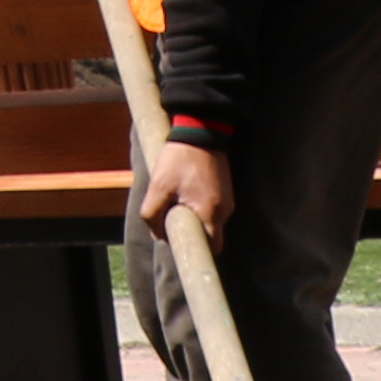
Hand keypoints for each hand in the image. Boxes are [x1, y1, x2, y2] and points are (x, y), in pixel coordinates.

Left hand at [136, 133, 236, 255]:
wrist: (200, 130)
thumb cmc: (178, 160)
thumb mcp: (158, 187)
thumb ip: (153, 215)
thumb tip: (158, 235)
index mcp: (210, 213)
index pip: (211, 248)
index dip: (195, 250)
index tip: (179, 244)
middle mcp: (225, 211)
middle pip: (210, 237)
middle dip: (192, 234)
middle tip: (172, 222)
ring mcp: (228, 201)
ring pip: (210, 223)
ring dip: (194, 220)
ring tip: (176, 204)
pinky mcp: (225, 192)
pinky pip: (212, 210)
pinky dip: (199, 209)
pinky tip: (185, 196)